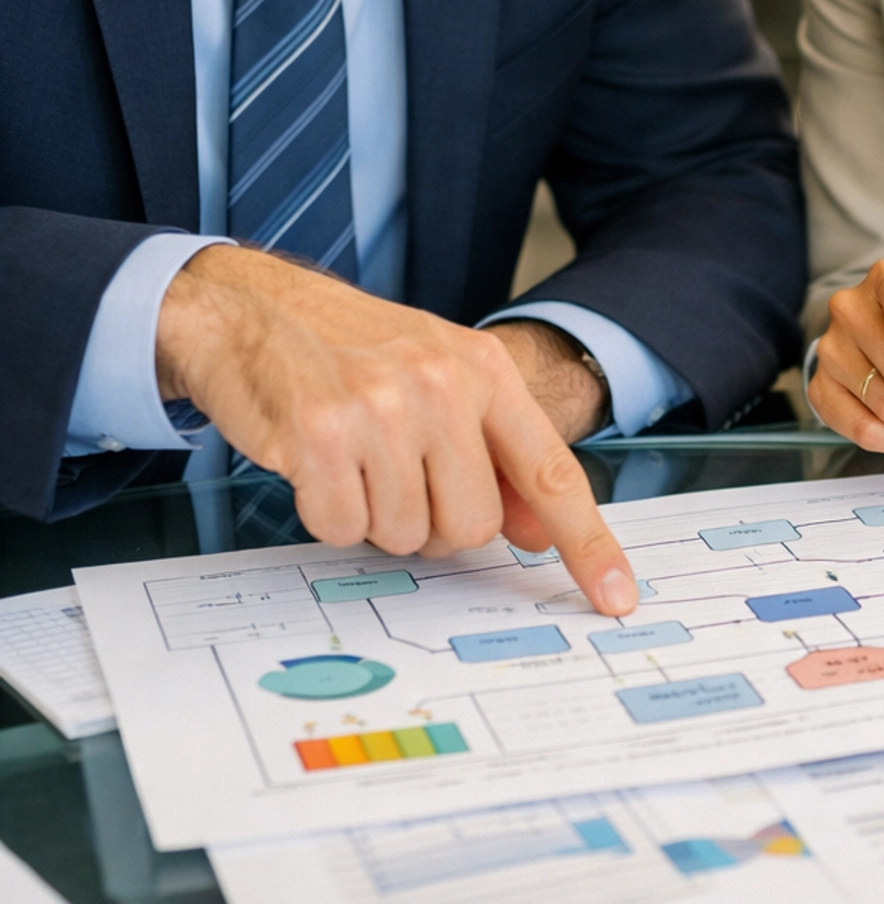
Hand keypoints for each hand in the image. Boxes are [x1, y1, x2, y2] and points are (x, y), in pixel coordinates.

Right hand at [157, 246, 638, 610]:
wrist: (248, 308)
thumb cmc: (346, 346)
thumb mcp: (438, 374)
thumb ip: (492, 449)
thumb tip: (535, 531)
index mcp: (483, 367)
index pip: (551, 471)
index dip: (588, 541)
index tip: (616, 595)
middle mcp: (442, 384)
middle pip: (472, 526)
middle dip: (432, 520)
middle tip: (393, 470)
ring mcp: (382, 408)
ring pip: (406, 535)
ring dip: (374, 513)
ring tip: (349, 454)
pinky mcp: (321, 436)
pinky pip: (344, 529)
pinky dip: (327, 511)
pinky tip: (315, 461)